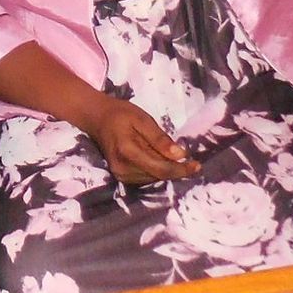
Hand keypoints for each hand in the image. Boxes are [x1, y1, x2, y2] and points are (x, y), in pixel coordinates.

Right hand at [78, 98, 200, 185]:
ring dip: (166, 169)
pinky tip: (158, 157)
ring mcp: (120, 174)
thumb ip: (160, 138)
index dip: (181, 170)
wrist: (96, 117)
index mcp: (127, 152)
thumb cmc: (119, 114)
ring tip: (168, 153)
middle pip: (158, 176)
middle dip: (175, 168)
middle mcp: (122, 168)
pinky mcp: (122, 176)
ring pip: (154, 178)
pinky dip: (157, 169)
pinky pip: (147, 177)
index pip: (160, 169)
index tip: (197, 165)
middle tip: (187, 157)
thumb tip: (180, 155)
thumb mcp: (141, 119)